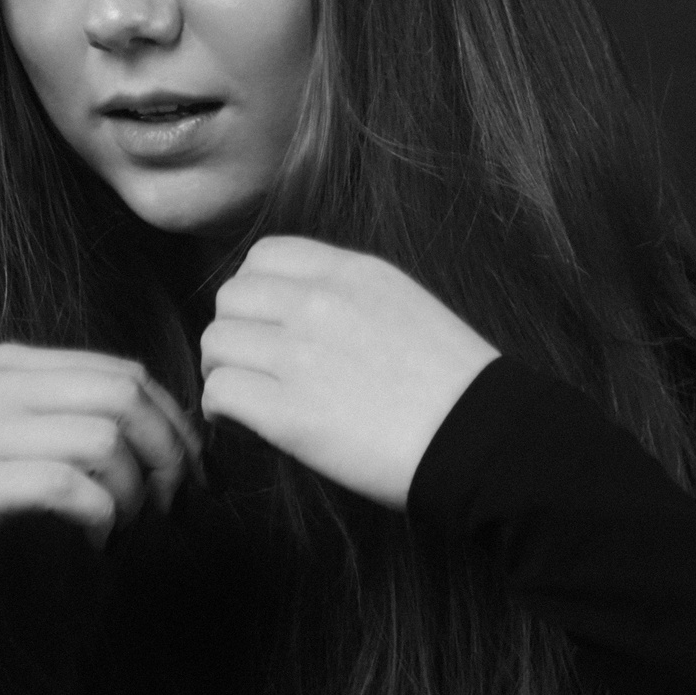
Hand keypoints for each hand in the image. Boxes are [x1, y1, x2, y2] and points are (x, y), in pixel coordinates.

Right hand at [0, 343, 198, 602]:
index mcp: (13, 365)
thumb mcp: (3, 434)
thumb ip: (63, 419)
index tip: (191, 473)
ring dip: (136, 493)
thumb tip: (155, 439)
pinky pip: (62, 484)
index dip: (175, 422)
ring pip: (102, 439)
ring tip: (128, 529)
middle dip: (170, 455)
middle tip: (174, 506)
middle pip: (126, 397)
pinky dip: (101, 516)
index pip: (125, 373)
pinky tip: (98, 542)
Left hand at [199, 236, 500, 509]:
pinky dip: (221, 409)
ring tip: (244, 396)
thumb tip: (296, 319)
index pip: (264, 256)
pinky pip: (220, 391)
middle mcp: (319, 304)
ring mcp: (300, 356)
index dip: (254, 291)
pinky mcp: (287, 412)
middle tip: (250, 364)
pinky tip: (240, 423)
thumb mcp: (405, 305)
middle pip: (231, 298)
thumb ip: (348, 299)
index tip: (264, 322)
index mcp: (353, 274)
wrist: (479, 438)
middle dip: (234, 331)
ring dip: (223, 369)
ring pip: (216, 343)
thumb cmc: (452, 384)